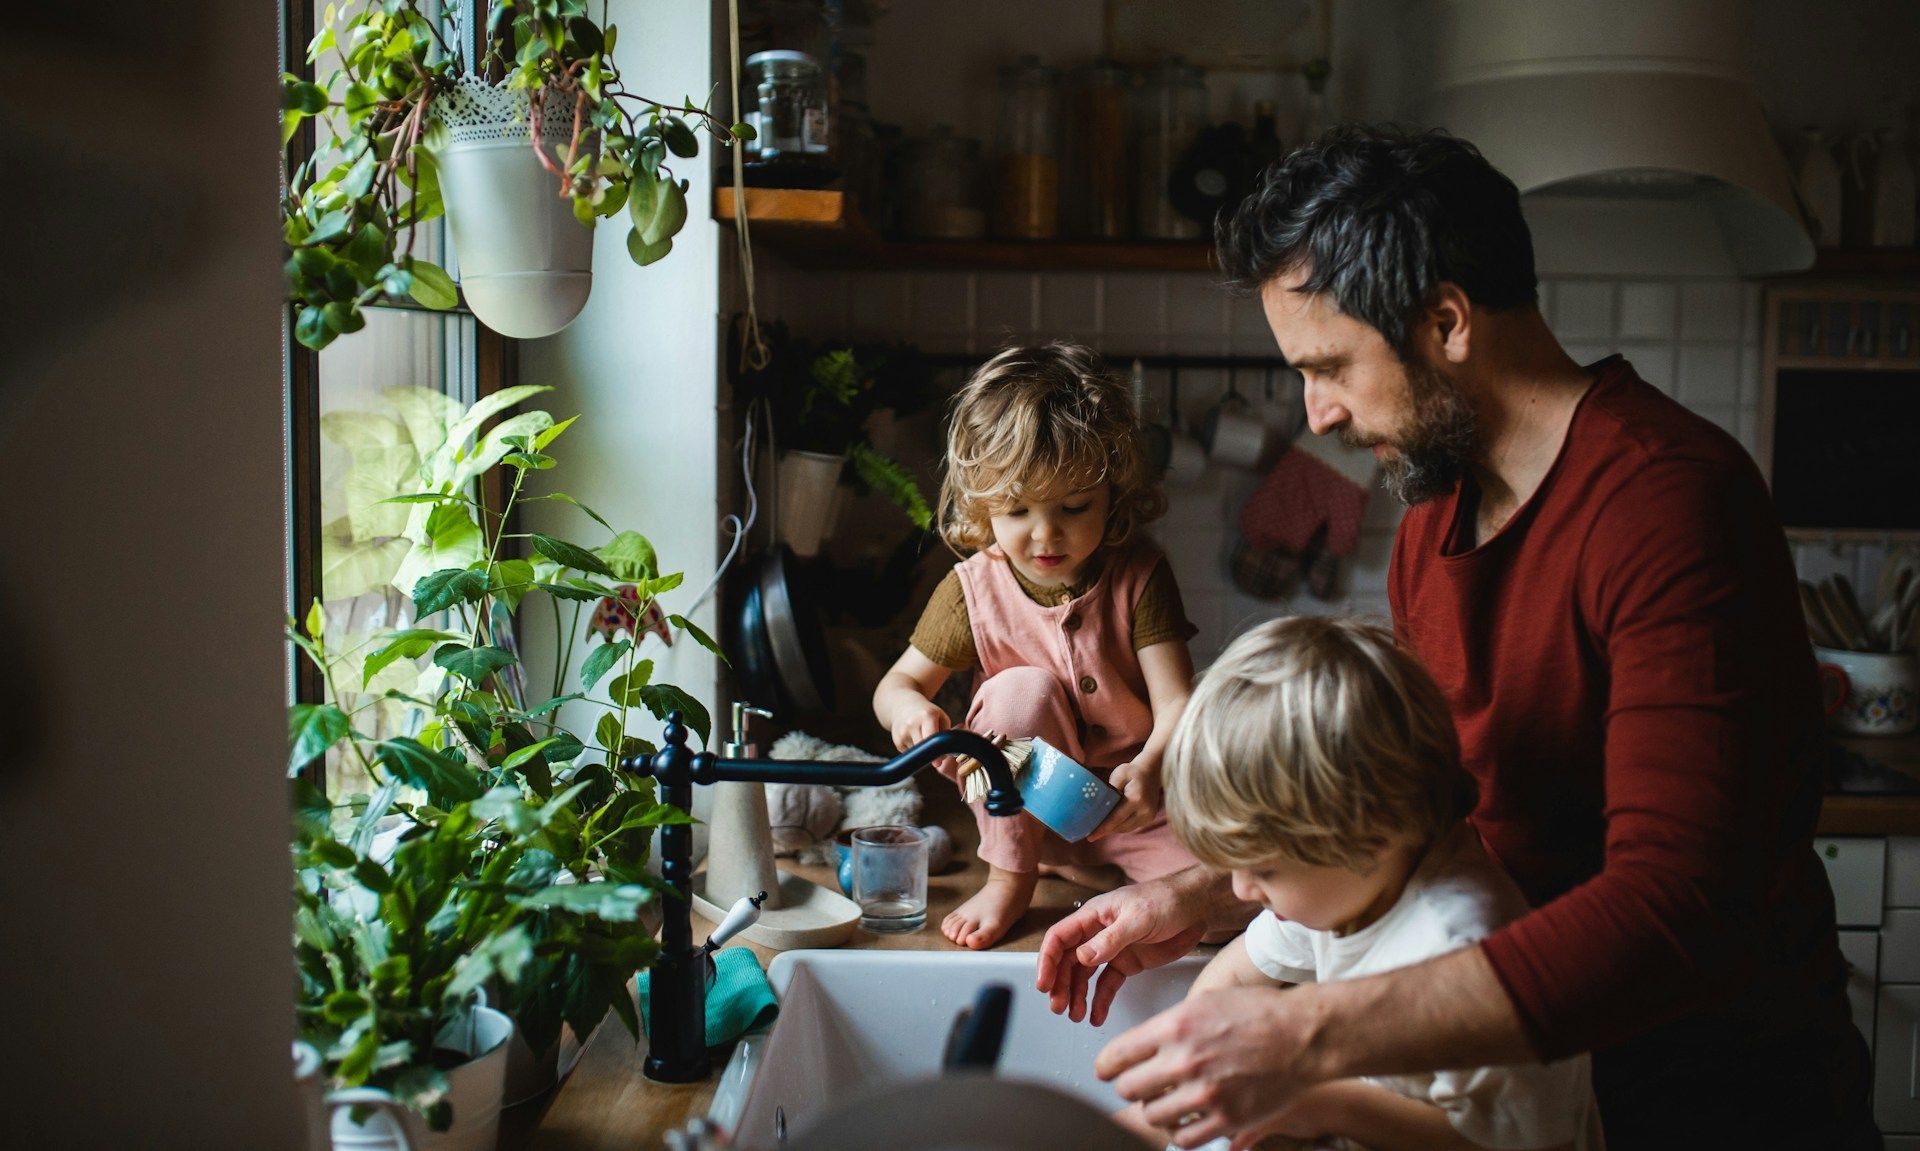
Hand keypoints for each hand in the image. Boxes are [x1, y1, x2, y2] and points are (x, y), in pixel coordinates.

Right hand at [889, 700, 948, 752]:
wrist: (902, 706)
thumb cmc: (926, 713)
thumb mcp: (940, 716)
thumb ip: (947, 733)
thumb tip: (944, 756)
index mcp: (926, 716)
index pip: (932, 737)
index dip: (935, 752)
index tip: (938, 763)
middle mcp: (912, 724)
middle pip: (924, 749)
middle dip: (932, 755)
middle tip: (937, 756)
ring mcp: (902, 734)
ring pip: (918, 754)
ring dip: (924, 752)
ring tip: (923, 738)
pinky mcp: (897, 742)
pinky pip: (911, 754)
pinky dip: (916, 751)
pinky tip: (915, 739)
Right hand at [1034, 871, 1210, 1025]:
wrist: (1197, 907)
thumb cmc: (1167, 900)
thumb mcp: (1138, 918)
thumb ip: (1111, 938)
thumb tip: (1083, 957)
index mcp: (1094, 915)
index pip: (1060, 938)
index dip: (1048, 961)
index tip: (1044, 984)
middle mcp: (1098, 933)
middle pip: (1068, 961)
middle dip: (1061, 984)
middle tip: (1059, 1007)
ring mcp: (1112, 949)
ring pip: (1084, 975)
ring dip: (1077, 995)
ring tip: (1075, 1015)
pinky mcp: (1128, 963)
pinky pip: (1107, 984)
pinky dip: (1100, 1000)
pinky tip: (1096, 1015)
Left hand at [1088, 757, 1161, 840]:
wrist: (1153, 770)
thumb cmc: (1133, 771)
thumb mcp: (1119, 775)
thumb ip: (1110, 789)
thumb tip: (1098, 805)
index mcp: (1136, 799)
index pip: (1116, 818)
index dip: (1103, 829)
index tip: (1090, 837)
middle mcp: (1145, 810)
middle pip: (1120, 826)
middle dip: (1105, 830)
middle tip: (1090, 833)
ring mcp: (1149, 816)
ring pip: (1126, 829)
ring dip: (1113, 829)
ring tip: (1099, 829)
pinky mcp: (1149, 818)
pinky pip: (1132, 826)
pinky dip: (1121, 826)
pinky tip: (1111, 823)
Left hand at [1096, 984, 1329, 1149]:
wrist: (1303, 1035)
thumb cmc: (1259, 1013)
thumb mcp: (1205, 1001)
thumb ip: (1168, 1026)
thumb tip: (1139, 1046)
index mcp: (1175, 1027)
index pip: (1116, 1055)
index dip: (1105, 1066)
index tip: (1106, 1070)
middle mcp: (1184, 1060)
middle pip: (1127, 1088)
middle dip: (1129, 1086)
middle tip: (1138, 1085)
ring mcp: (1204, 1094)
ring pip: (1152, 1115)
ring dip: (1155, 1109)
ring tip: (1166, 1100)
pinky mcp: (1226, 1119)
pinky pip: (1183, 1138)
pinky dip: (1179, 1131)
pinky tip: (1186, 1119)